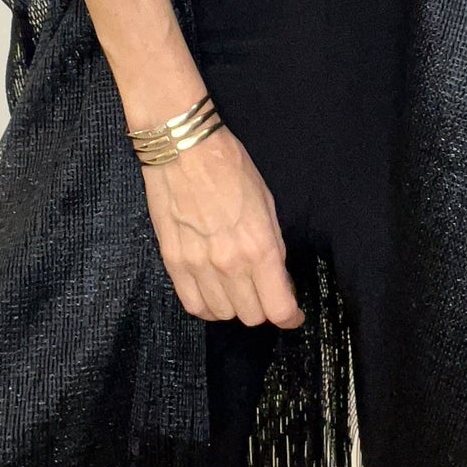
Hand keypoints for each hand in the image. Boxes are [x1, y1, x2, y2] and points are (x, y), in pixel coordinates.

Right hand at [140, 123, 304, 327]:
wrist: (183, 148)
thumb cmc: (231, 167)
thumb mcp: (267, 204)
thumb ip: (272, 246)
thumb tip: (276, 277)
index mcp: (259, 247)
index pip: (278, 308)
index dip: (289, 317)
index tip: (292, 314)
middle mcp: (229, 264)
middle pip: (251, 316)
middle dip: (264, 309)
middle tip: (264, 292)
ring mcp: (198, 265)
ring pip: (222, 315)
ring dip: (235, 308)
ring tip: (237, 290)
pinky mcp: (173, 262)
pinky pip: (192, 304)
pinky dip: (207, 306)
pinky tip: (213, 293)